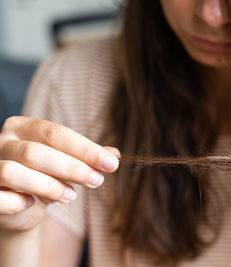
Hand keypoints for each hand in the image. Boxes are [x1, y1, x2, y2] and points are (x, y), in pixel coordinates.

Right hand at [0, 116, 118, 231]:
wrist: (17, 206)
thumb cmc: (45, 178)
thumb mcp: (68, 165)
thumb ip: (87, 158)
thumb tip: (114, 155)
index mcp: (22, 127)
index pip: (55, 133)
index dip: (85, 149)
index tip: (111, 164)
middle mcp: (2, 142)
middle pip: (37, 151)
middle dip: (72, 167)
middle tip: (97, 181)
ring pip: (15, 172)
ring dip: (49, 185)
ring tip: (72, 196)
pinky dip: (17, 202)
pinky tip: (33, 204)